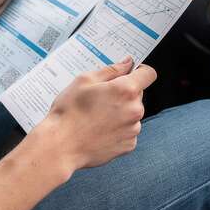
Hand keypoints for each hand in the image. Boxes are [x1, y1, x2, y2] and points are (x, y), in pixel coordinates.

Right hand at [35, 58, 157, 171]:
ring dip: (121, 112)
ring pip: (132, 114)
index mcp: (125, 90)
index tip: (130, 74)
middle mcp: (135, 110)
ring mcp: (133, 129)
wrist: (60, 146)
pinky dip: (118, 129)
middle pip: (137, 95)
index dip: (139, 71)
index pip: (148, 74)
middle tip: (100, 99)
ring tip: (97, 117)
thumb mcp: (84, 81)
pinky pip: (128, 131)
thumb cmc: (69, 112)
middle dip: (123, 94)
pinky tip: (99, 130)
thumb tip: (127, 63)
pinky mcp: (128, 145)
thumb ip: (111, 70)